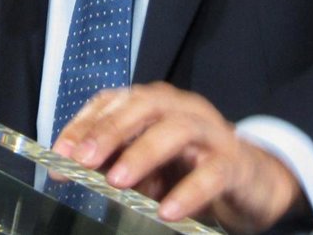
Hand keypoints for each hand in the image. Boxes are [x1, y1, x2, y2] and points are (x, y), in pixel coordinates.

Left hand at [52, 83, 309, 233]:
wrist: (252, 181)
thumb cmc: (190, 166)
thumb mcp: (148, 163)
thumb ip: (116, 159)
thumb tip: (71, 168)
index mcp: (156, 103)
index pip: (114, 100)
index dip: (85, 123)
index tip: (60, 152)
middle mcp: (182, 107)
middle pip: (144, 105)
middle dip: (110, 130)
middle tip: (83, 160)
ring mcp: (211, 132)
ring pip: (176, 130)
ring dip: (143, 153)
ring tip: (117, 182)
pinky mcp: (235, 162)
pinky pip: (211, 173)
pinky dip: (187, 192)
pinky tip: (166, 211)